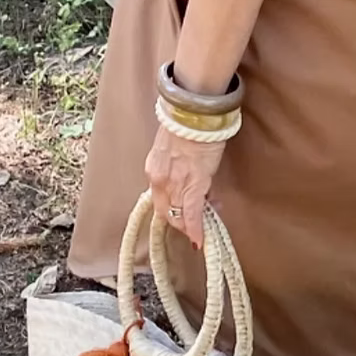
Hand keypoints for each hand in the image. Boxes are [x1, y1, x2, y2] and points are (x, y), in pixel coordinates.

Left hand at [145, 122, 225, 247]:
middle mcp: (159, 180)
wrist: (195, 116)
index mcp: (154, 169)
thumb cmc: (188, 126)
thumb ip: (178, 167)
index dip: (170, 211)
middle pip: (165, 212)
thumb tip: (193, 181)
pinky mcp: (192, 186)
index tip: (179, 217)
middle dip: (178, 223)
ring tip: (200, 231)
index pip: (159, 199)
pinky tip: (201, 239)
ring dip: (189, 226)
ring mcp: (175, 185)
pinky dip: (196, 228)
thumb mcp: (174, 150)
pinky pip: (192, 214)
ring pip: (178, 216)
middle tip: (191, 227)